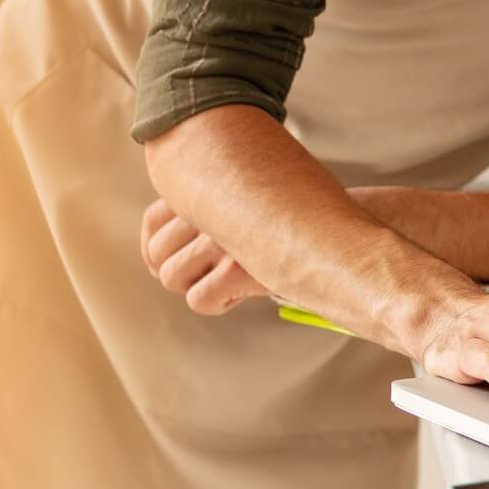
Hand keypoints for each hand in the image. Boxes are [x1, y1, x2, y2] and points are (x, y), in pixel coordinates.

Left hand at [140, 197, 268, 315]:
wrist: (335, 241)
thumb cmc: (277, 231)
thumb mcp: (239, 207)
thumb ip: (199, 214)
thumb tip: (154, 268)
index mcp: (208, 185)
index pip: (153, 219)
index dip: (153, 248)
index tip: (172, 260)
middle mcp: (212, 205)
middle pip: (157, 252)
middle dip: (180, 270)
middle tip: (215, 269)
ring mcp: (222, 237)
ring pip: (170, 277)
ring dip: (199, 286)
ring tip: (232, 277)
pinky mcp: (236, 269)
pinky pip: (198, 300)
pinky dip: (218, 303)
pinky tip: (244, 290)